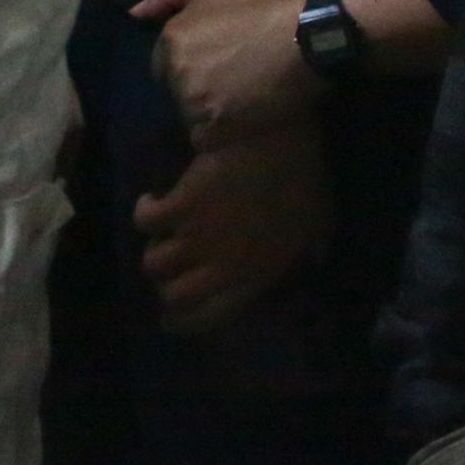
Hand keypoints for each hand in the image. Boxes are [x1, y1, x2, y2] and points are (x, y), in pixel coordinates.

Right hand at [133, 125, 330, 332]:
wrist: (278, 143)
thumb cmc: (304, 184)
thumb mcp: (319, 226)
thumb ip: (311, 248)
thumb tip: (316, 257)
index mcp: (256, 275)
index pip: (211, 316)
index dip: (186, 322)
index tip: (173, 318)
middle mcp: (221, 264)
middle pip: (174, 294)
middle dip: (165, 290)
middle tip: (167, 276)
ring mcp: (197, 235)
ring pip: (153, 263)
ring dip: (154, 252)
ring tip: (161, 238)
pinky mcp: (180, 204)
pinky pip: (146, 220)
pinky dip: (145, 211)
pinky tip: (152, 200)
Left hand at [135, 0, 317, 143]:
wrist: (308, 41)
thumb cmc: (262, 7)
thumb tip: (133, 12)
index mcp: (171, 40)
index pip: (162, 62)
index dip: (187, 60)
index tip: (214, 58)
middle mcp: (177, 74)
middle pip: (176, 88)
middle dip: (195, 83)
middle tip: (229, 76)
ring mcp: (196, 104)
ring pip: (190, 112)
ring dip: (207, 107)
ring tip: (239, 97)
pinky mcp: (218, 129)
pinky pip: (204, 136)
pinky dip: (218, 130)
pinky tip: (241, 116)